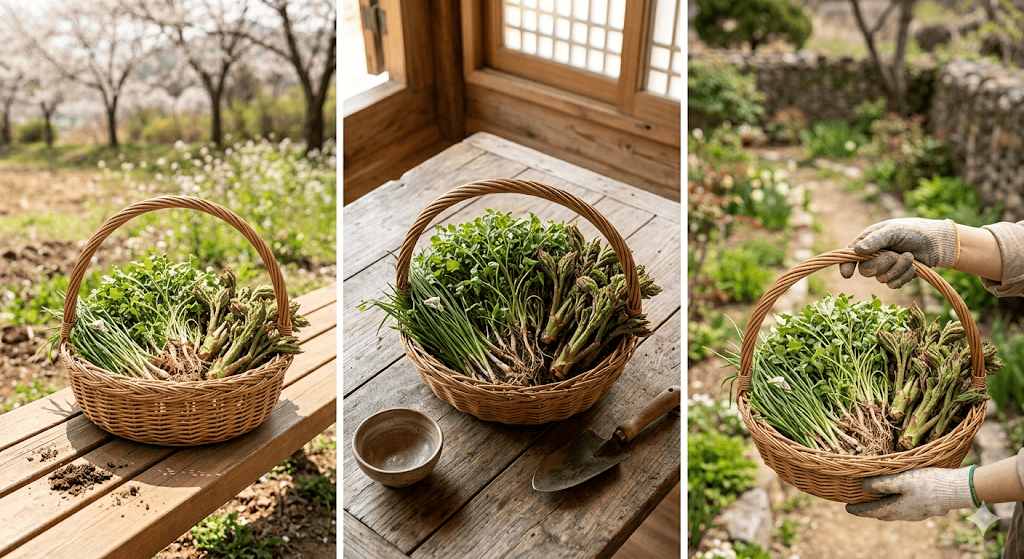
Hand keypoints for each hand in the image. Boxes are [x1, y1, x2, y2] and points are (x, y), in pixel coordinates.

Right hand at [839, 218, 958, 287]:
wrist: (936, 243)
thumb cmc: (913, 231)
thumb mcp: (893, 231)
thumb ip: (875, 240)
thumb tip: (857, 251)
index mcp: (868, 242)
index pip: (850, 255)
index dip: (846, 265)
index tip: (847, 275)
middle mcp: (874, 256)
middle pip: (866, 270)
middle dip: (882, 264)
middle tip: (895, 255)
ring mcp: (885, 268)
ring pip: (881, 279)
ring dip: (898, 269)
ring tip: (910, 257)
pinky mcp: (896, 277)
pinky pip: (893, 284)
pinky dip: (904, 276)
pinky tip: (913, 267)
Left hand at [845, 467, 974, 520]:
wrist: (956, 490)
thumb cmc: (928, 483)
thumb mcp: (901, 480)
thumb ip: (881, 484)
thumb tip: (863, 486)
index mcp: (895, 509)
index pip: (871, 511)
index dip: (858, 510)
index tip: (846, 508)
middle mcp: (905, 515)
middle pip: (882, 513)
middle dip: (870, 510)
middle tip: (859, 505)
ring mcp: (917, 513)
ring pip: (895, 512)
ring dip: (884, 507)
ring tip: (876, 501)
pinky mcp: (926, 508)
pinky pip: (906, 509)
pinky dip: (896, 504)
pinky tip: (899, 498)